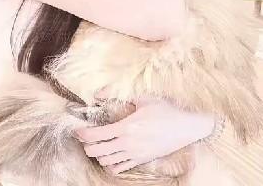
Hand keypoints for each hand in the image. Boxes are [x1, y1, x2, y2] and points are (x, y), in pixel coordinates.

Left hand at [74, 97, 215, 174]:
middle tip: (84, 137)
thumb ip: (119, 96)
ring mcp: (135, 154)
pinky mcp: (141, 160)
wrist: (185, 127)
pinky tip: (109, 155)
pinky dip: (110, 164)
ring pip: (106, 161)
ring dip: (97, 154)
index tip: (77, 130)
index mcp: (127, 127)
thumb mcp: (143, 98)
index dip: (83, 134)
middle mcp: (128, 144)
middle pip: (98, 151)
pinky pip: (119, 168)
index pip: (97, 135)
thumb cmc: (165, 110)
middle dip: (87, 145)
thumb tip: (99, 94)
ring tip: (96, 145)